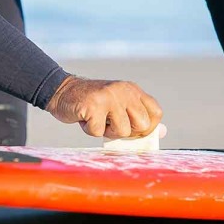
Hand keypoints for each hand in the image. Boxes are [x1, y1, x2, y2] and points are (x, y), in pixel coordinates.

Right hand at [46, 75, 163, 138]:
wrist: (62, 92)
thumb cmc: (93, 105)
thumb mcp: (119, 107)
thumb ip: (138, 118)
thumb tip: (161, 133)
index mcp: (133, 90)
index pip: (156, 113)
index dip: (147, 128)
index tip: (132, 129)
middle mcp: (124, 91)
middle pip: (143, 125)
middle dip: (127, 132)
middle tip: (111, 124)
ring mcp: (109, 97)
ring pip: (122, 131)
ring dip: (106, 132)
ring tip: (96, 119)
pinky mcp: (94, 105)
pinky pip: (99, 132)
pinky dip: (89, 130)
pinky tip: (84, 118)